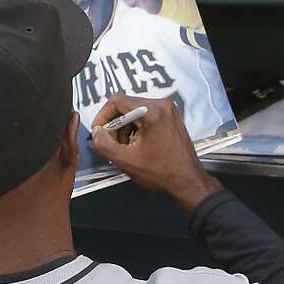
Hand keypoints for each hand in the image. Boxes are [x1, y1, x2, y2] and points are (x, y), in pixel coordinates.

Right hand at [89, 95, 220, 213]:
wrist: (187, 182)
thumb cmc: (164, 173)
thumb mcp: (126, 160)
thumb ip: (104, 144)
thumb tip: (96, 134)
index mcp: (152, 111)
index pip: (117, 101)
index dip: (103, 116)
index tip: (99, 131)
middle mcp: (162, 106)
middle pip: (126, 106)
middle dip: (115, 125)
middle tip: (111, 143)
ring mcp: (169, 111)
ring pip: (135, 112)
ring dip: (125, 128)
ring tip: (125, 148)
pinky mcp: (171, 118)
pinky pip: (146, 116)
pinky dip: (136, 129)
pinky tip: (136, 146)